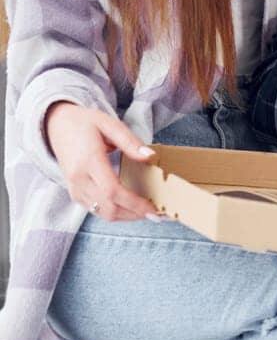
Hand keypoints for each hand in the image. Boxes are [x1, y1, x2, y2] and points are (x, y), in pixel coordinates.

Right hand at [44, 102, 159, 220]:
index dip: (134, 204)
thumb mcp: (110, 124)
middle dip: (134, 214)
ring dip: (126, 216)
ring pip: (102, 213)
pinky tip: (131, 208)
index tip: (154, 209)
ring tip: (147, 212)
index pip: (112, 191)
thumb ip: (130, 141)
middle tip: (157, 214)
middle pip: (108, 207)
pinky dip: (115, 212)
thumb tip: (150, 156)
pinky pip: (95, 210)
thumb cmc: (85, 123)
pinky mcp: (74, 193)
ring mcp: (74, 188)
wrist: (56, 126)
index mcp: (88, 161)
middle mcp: (78, 179)